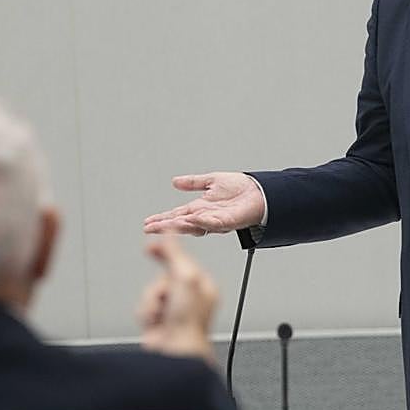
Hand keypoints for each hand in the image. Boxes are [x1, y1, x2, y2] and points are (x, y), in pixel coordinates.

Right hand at [136, 236, 217, 362]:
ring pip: (150, 292)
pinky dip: (147, 313)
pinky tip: (157, 322)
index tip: (152, 246)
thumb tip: (172, 231)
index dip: (166, 252)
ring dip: (152, 302)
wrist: (175, 350)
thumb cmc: (189, 321)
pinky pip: (144, 307)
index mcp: (201, 286)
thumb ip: (176, 253)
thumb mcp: (185, 277)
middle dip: (159, 289)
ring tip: (163, 314)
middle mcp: (188, 298)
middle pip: (162, 277)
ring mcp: (172, 310)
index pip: (182, 261)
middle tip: (162, 297)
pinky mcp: (157, 321)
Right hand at [143, 172, 263, 235]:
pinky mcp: (229, 222)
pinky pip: (214, 224)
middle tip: (150, 228)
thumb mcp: (212, 181)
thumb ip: (193, 183)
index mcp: (200, 208)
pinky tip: (193, 218)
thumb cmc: (241, 189)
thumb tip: (175, 182)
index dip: (162, 220)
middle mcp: (206, 217)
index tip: (147, 223)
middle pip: (181, 224)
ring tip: (165, 225)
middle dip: (165, 227)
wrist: (261, 192)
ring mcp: (217, 221)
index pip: (177, 216)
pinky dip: (203, 221)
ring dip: (179, 226)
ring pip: (194, 226)